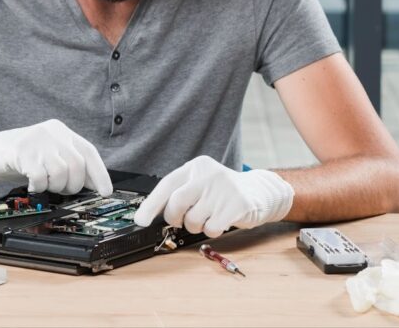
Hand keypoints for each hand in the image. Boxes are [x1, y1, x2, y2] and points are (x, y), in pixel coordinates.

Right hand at [0, 119, 112, 195]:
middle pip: (77, 165)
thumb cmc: (18, 158)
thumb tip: (93, 184)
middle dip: (72, 185)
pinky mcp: (21, 152)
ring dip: (54, 186)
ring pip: (62, 172)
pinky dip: (38, 186)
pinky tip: (31, 184)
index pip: (88, 152)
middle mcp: (52, 132)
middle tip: (59, 189)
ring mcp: (37, 140)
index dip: (99, 173)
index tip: (105, 191)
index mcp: (61, 132)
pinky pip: (41, 177)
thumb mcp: (47, 157)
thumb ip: (68, 164)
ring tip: (43, 184)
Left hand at [133, 155, 293, 237]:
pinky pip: (211, 228)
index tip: (140, 220)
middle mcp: (208, 174)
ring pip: (193, 220)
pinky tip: (220, 221)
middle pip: (177, 203)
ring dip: (196, 226)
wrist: (258, 191)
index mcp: (195, 166)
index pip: (167, 185)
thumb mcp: (201, 183)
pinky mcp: (236, 204)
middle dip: (175, 218)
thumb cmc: (222, 191)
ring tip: (208, 217)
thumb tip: (153, 215)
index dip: (150, 205)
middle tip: (183, 219)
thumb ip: (181, 193)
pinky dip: (212, 230)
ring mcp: (223, 188)